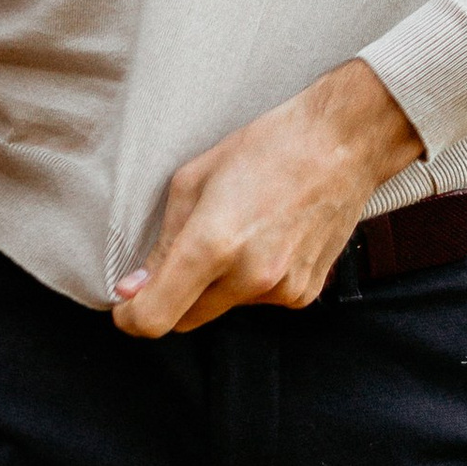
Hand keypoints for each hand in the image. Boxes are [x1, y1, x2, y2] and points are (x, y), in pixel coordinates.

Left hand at [110, 61, 422, 336]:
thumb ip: (162, 243)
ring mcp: (281, 290)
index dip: (131, 317)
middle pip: (185, 320)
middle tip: (180, 254)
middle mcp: (248, 277)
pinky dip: (250, 281)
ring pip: (222, 308)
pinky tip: (266, 239)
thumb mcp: (193, 180)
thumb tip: (134, 288)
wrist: (341, 145)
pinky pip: (258, 301)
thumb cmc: (264, 148)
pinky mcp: (304, 294)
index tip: (125, 305)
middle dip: (171, 298)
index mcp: (212, 244)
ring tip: (239, 229)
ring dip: (215, 284)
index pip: (156, 317)